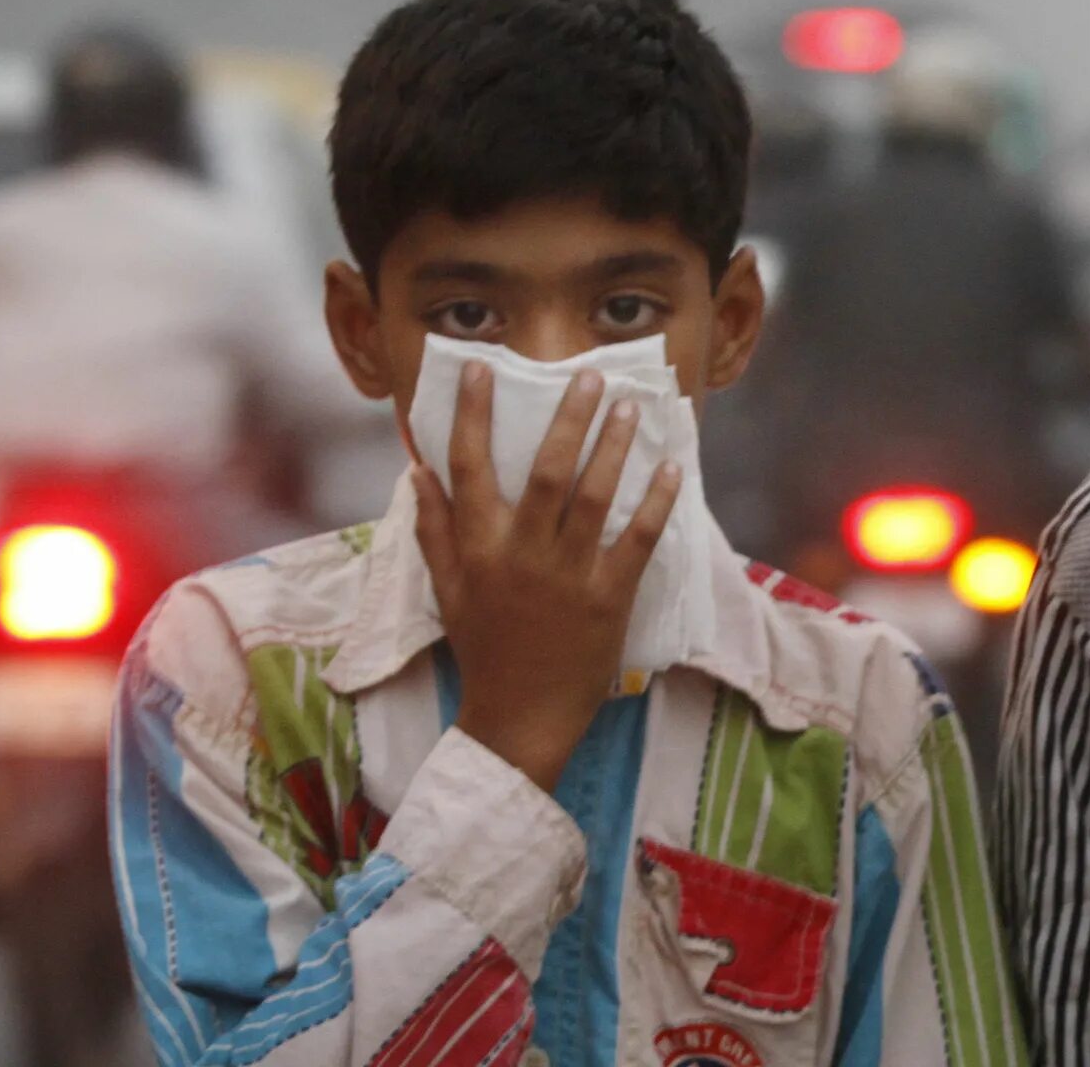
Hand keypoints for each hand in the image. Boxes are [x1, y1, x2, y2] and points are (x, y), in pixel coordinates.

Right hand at [410, 361, 679, 791]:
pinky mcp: (609, 598)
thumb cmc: (483, 648)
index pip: (470, 468)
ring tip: (629, 407)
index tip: (481, 369)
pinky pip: (637, 540)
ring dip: (613, 447)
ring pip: (594, 497)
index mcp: (478, 549)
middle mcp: (521, 555)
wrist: (518, 720)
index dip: (472, 415)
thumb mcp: (448, 590)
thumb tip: (418, 472)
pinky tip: (671, 468)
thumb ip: (434, 530)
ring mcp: (567, 576)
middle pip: (546, 472)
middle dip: (568, 419)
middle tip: (588, 376)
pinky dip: (656, 502)